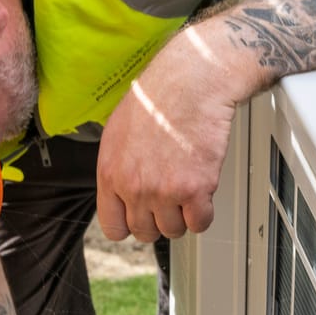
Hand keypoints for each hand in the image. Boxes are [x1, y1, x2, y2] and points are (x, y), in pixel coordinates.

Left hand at [96, 28, 255, 243]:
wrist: (191, 82)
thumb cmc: (158, 98)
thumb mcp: (118, 133)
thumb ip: (117, 168)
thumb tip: (121, 189)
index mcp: (110, 174)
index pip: (113, 227)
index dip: (129, 225)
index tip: (140, 218)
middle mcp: (134, 187)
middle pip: (144, 232)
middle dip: (158, 220)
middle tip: (169, 201)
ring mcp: (164, 191)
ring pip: (174, 230)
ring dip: (183, 215)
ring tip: (187, 190)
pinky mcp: (195, 189)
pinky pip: (200, 222)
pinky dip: (205, 212)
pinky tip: (203, 192)